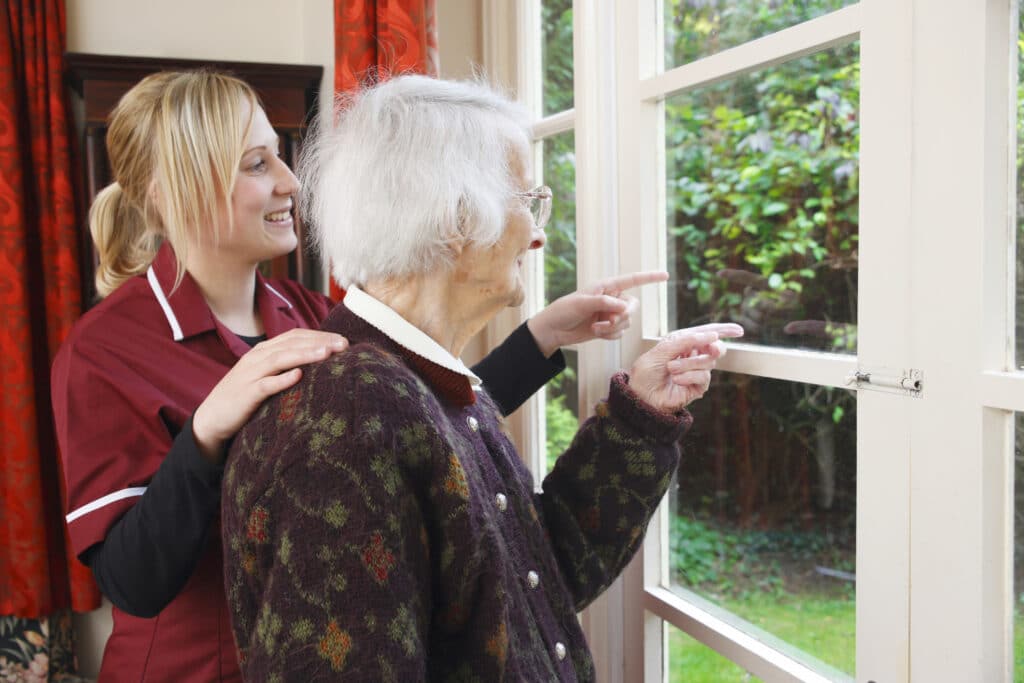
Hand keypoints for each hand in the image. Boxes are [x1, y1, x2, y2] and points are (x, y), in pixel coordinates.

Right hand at [192, 329, 347, 461]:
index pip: (295, 336)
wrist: (212, 419)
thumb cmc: (246, 396)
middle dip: (319, 342)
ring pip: (280, 358)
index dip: (319, 335)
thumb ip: (287, 366)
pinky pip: (265, 385)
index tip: (343, 340)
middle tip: (344, 345)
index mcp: (264, 350)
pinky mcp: (246, 394)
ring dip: (304, 355)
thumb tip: (320, 361)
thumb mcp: (266, 375)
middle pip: (291, 344)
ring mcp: (250, 374)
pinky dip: (282, 379)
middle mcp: (257, 358)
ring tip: (327, 353)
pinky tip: (298, 376)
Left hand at [526, 271, 669, 356]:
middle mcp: (611, 299)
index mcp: (606, 286)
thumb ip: (604, 303)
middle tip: (610, 322)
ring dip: (613, 328)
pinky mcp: (608, 328)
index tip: (666, 275)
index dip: (649, 277)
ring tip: (596, 328)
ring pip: (627, 322)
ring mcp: (610, 314)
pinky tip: (596, 333)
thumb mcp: (582, 304)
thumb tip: (624, 308)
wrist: (554, 330)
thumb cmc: (564, 310)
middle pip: (633, 306)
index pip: (632, 280)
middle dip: (624, 316)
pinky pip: (620, 332)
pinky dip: (610, 335)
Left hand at [628, 323, 743, 412]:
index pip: (706, 334)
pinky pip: (703, 376)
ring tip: (671, 368)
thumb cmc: (646, 373)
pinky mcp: (698, 387)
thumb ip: (685, 341)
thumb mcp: (662, 351)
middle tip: (711, 349)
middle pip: (715, 348)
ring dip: (688, 363)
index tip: (739, 330)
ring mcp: (696, 372)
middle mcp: (692, 356)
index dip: (723, 331)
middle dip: (714, 347)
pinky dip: (689, 376)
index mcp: (683, 343)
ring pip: (708, 361)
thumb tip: (712, 335)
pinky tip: (676, 379)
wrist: (640, 397)